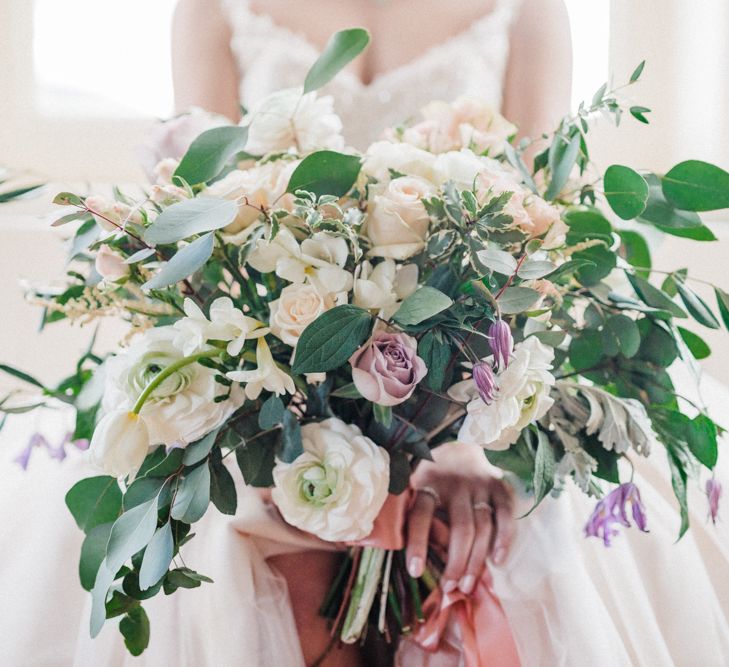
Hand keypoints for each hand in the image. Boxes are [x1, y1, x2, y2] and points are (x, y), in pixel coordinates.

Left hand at [405, 442, 514, 595]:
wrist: (462, 444)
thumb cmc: (434, 477)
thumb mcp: (416, 486)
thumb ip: (415, 514)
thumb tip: (413, 558)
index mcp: (428, 484)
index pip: (420, 516)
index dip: (417, 544)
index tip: (415, 572)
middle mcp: (455, 484)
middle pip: (459, 529)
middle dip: (456, 562)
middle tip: (451, 588)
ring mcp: (479, 485)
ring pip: (482, 527)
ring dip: (477, 560)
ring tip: (468, 586)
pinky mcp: (499, 487)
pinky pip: (505, 516)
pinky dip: (504, 539)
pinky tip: (497, 561)